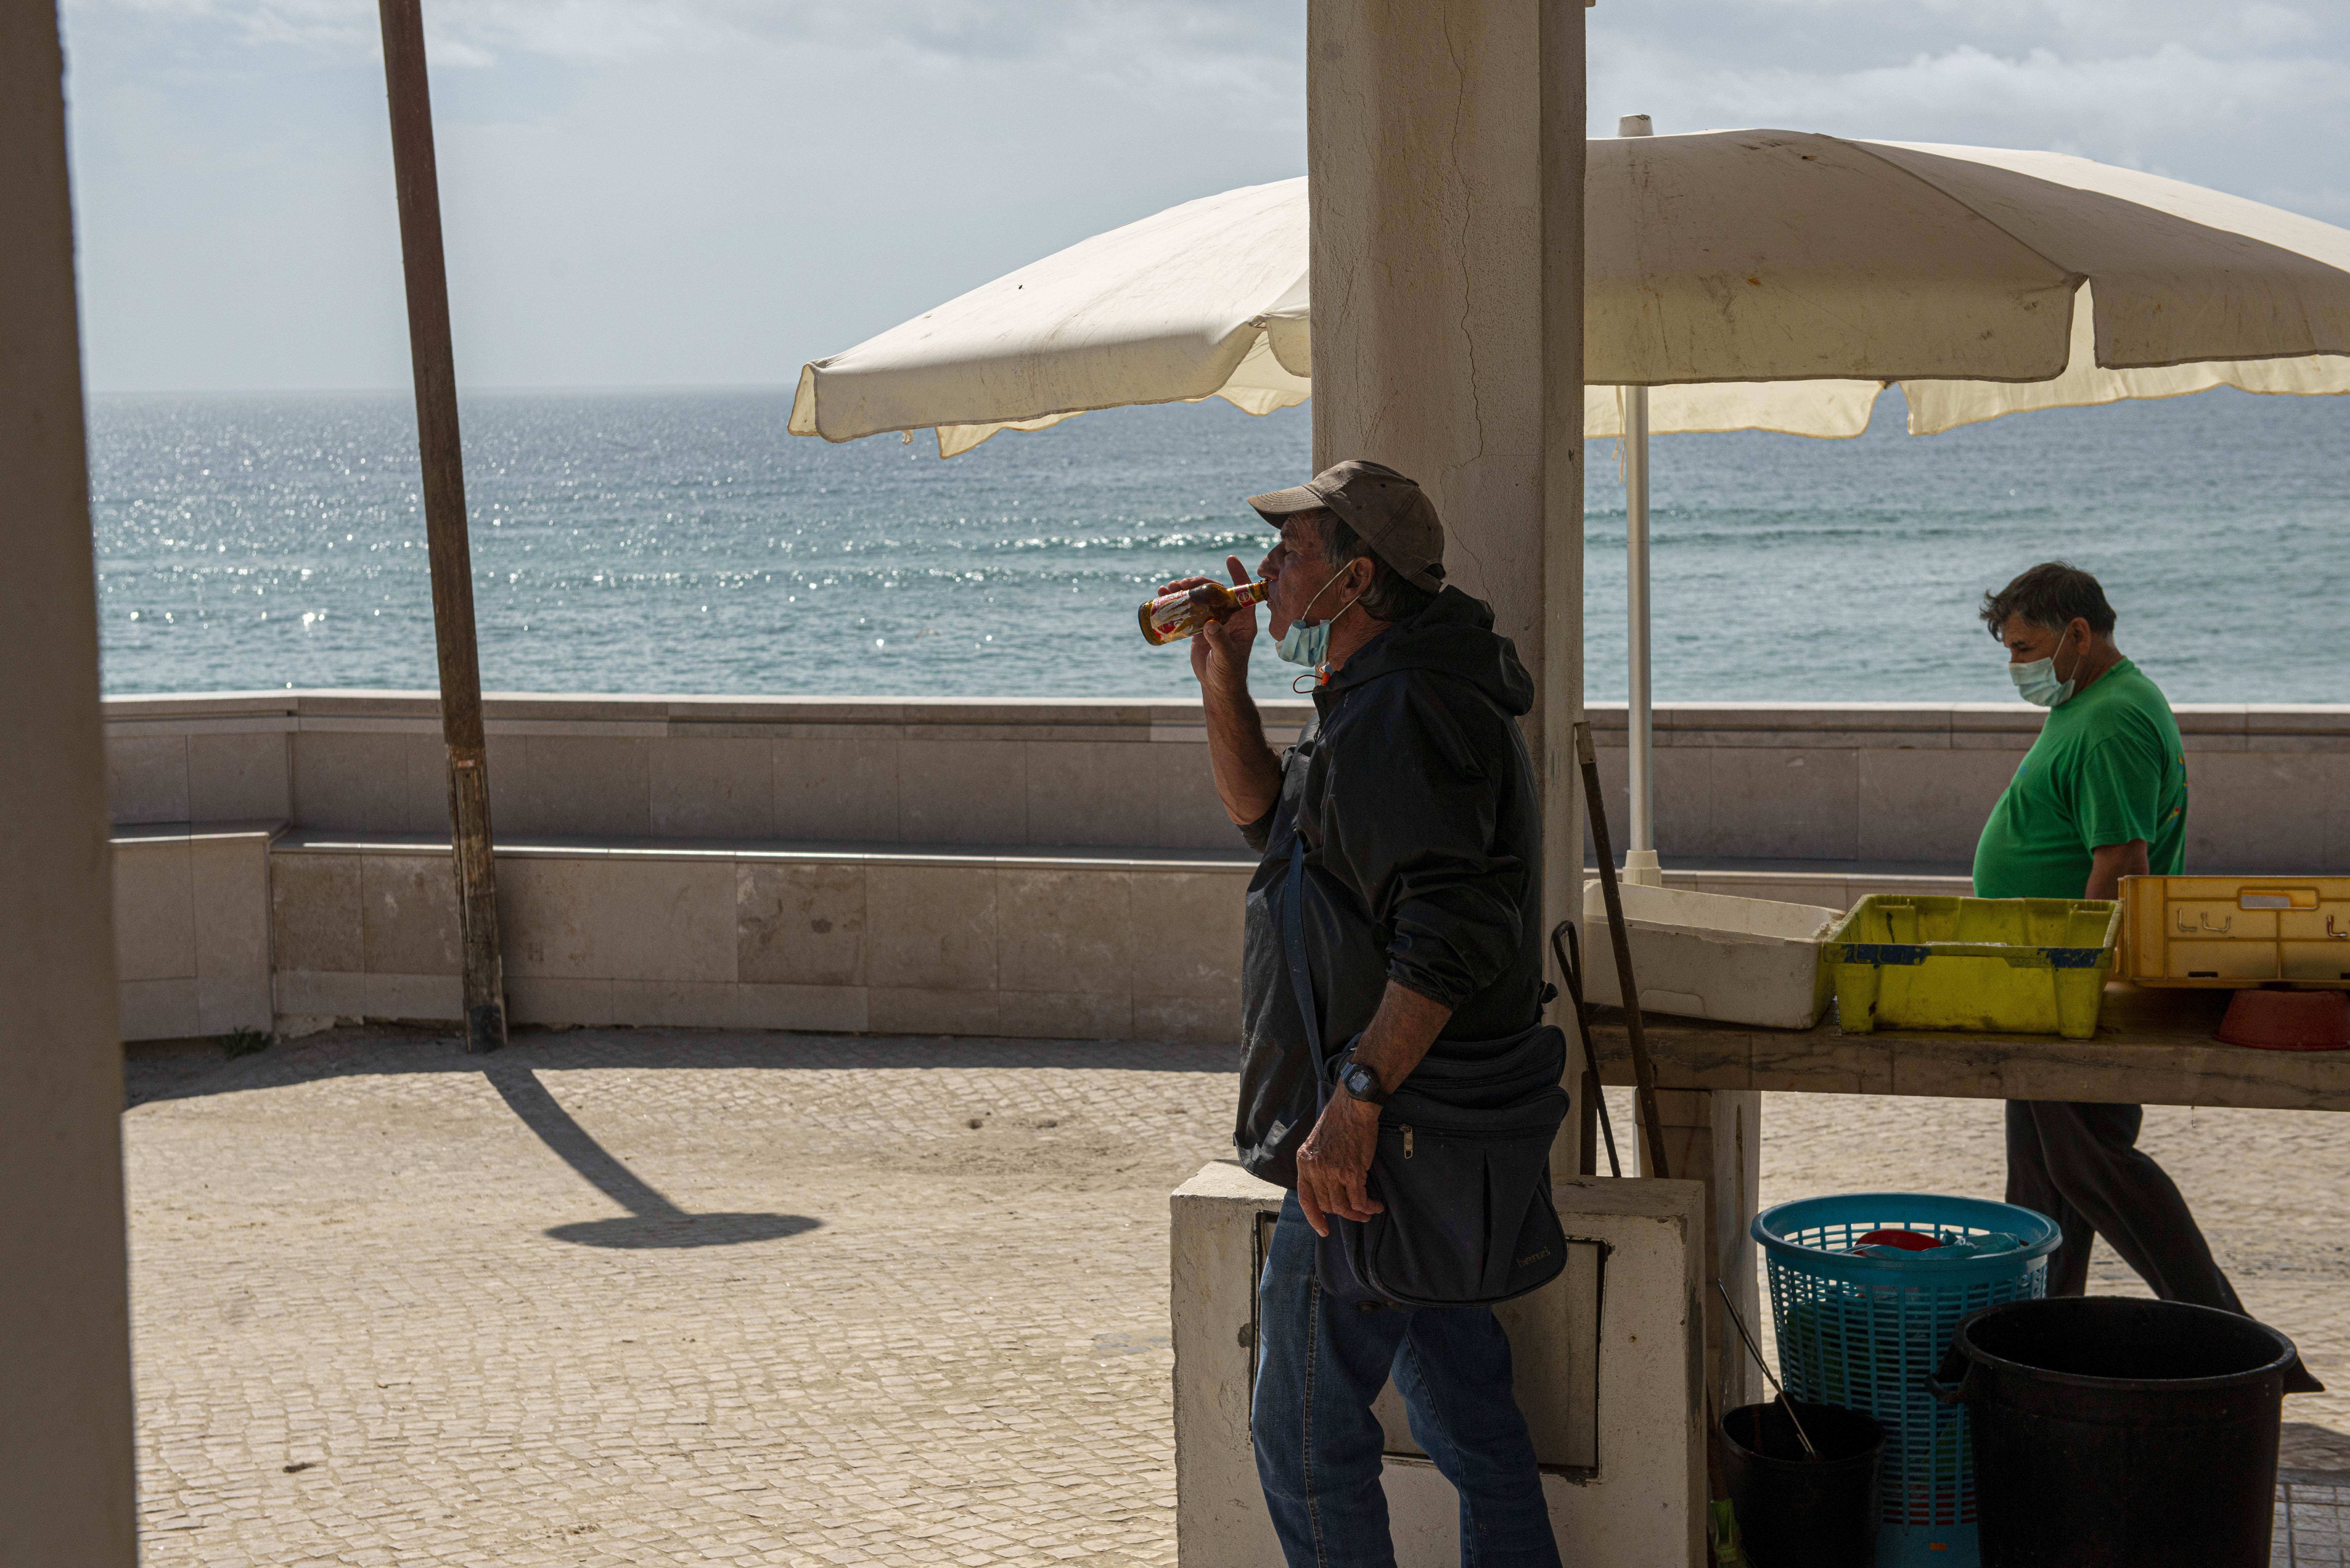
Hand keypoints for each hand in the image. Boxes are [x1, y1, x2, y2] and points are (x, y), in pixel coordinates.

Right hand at [1179, 554, 1256, 691]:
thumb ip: (1220, 640)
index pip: (1243, 592)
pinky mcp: (1199, 627)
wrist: (1217, 686)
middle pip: (1215, 592)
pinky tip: (1163, 596)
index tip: (1229, 559)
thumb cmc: (1228, 673)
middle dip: (1199, 584)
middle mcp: (1229, 616)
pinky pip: (1188, 609)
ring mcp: (1213, 620)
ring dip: (1184, 590)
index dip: (1238, 574)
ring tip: (1168, 588)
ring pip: (1200, 598)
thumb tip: (1211, 624)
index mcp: (1243, 620)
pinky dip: (1176, 601)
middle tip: (1184, 583)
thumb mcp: (1226, 657)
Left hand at [1294, 1093, 1383, 1236]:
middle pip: (1327, 1204)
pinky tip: (1375, 1205)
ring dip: (1358, 1213)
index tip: (1323, 1229)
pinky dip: (1368, 1206)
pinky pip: (1359, 1200)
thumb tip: (1325, 1187)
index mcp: (1304, 1163)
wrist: (1353, 1107)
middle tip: (1357, 1214)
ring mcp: (1333, 1172)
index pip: (1305, 1199)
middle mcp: (1315, 1170)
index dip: (1314, 1218)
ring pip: (1343, 1205)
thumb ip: (1316, 1165)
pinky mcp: (1352, 1172)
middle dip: (1343, 1213)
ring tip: (1369, 1212)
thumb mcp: (1316, 1144)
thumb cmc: (1338, 1122)